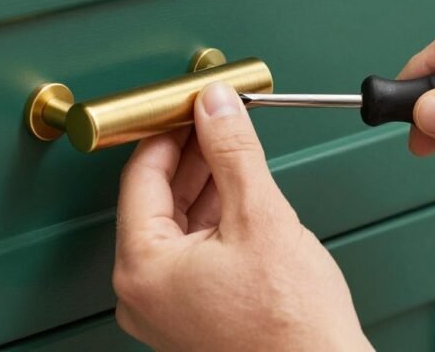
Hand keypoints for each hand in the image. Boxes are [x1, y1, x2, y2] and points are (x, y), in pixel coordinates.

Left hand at [113, 82, 371, 351]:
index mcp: (142, 268)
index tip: (191, 105)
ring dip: (204, 183)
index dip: (170, 131)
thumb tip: (216, 107)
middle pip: (156, 199)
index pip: (141, 176)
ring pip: (175, 225)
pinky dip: (213, 218)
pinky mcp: (191, 316)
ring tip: (232, 147)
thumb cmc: (293, 329)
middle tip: (215, 119)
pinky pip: (191, 252)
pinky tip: (238, 192)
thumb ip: (232, 152)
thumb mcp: (261, 217)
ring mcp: (165, 309)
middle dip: (190, 154)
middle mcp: (142, 293)